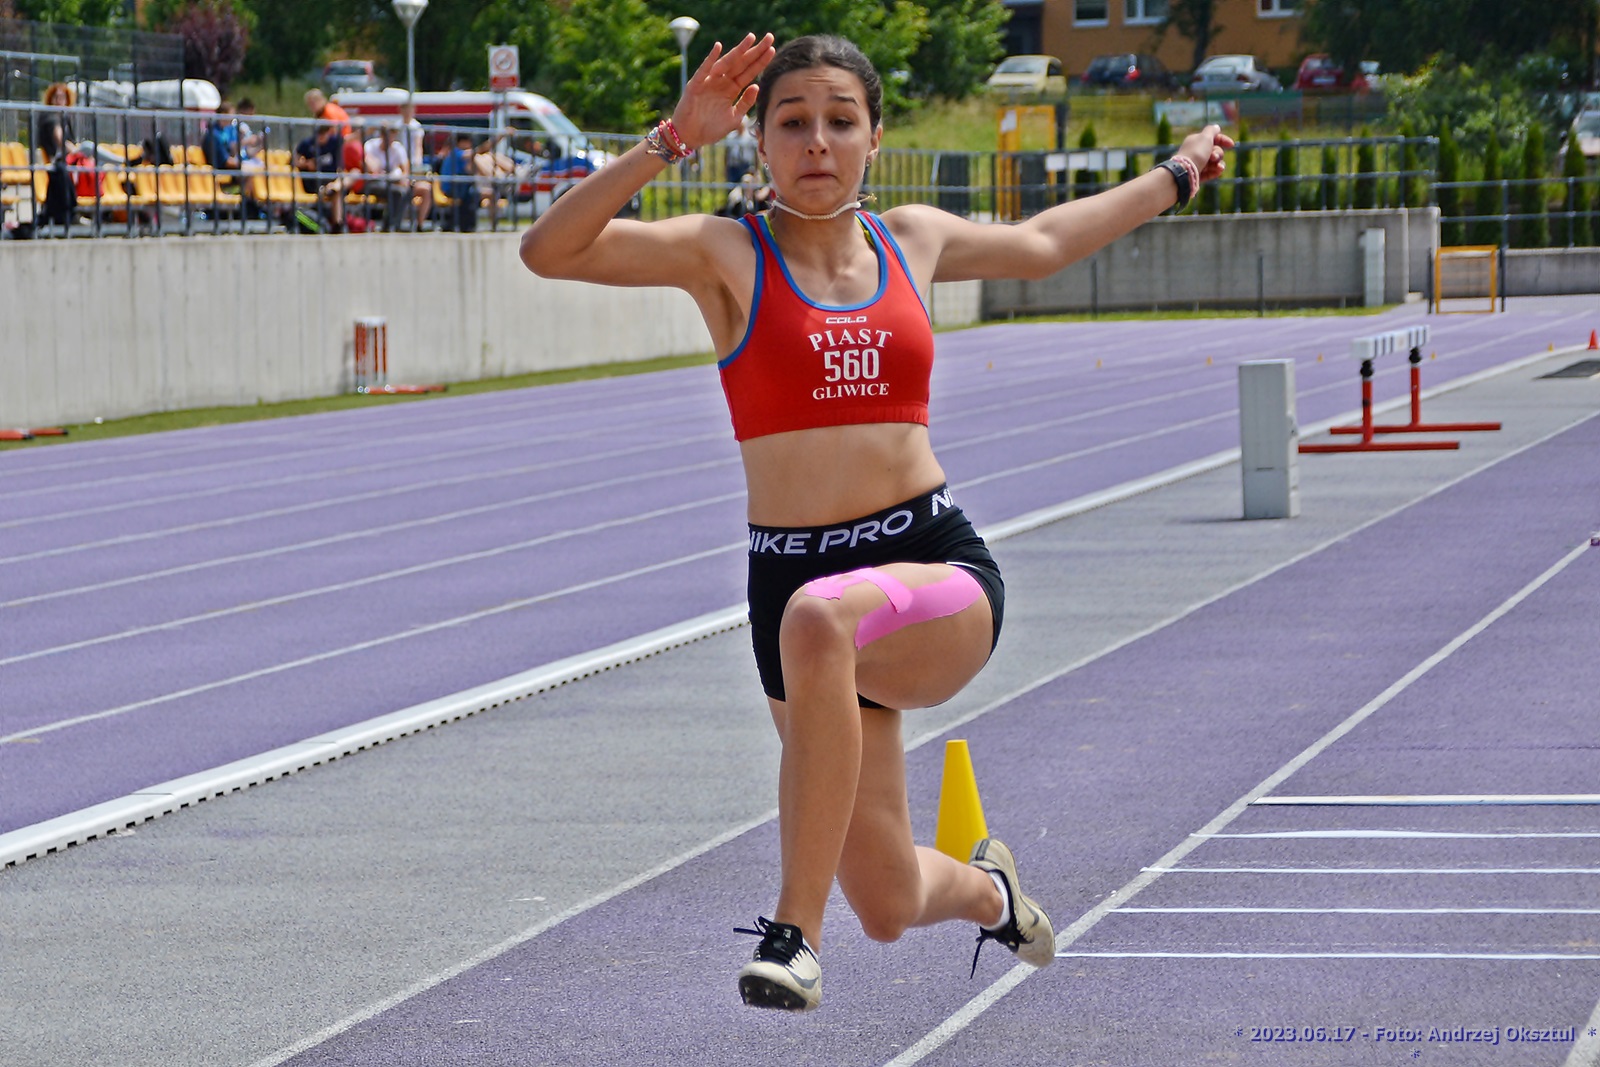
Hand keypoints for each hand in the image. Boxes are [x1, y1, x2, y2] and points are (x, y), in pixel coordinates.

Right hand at [669, 32, 775, 150]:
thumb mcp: (733, 118)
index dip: (761, 61)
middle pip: (741, 63)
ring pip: (726, 63)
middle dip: (755, 51)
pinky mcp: (696, 85)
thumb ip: (745, 103)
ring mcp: (709, 82)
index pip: (749, 72)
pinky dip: (710, 59)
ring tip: (750, 39)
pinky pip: (704, 70)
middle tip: (769, 37)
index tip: (773, 49)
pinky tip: (719, 47)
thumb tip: (757, 86)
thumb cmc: (711, 128)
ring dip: (738, 51)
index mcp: (732, 89)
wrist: (690, 137)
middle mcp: (722, 82)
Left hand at [1179, 124, 1233, 182]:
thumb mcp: (1205, 137)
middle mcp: (1197, 152)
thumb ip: (1212, 130)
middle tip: (1213, 157)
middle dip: (1218, 153)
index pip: (1213, 138)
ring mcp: (1198, 164)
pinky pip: (1212, 172)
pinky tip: (1218, 171)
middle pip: (1216, 151)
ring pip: (1215, 162)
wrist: (1186, 171)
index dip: (1223, 140)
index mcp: (1196, 141)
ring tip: (1217, 166)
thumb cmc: (1196, 152)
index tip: (1231, 145)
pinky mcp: (1199, 175)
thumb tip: (1216, 127)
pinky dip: (1216, 171)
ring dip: (1219, 163)